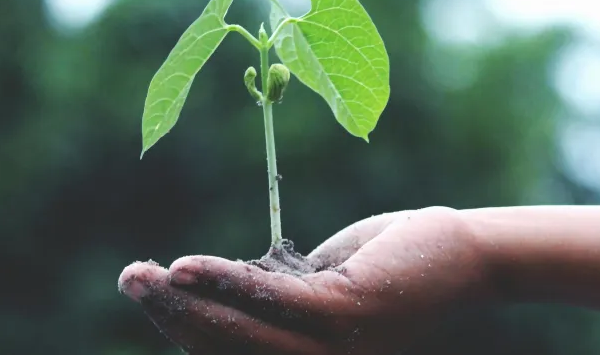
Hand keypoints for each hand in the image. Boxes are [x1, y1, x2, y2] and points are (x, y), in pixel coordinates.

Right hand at [117, 207, 496, 353]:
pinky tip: (185, 268)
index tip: (153, 294)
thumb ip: (282, 294)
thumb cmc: (399, 263)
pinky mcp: (348, 314)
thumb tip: (227, 286)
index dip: (186, 328)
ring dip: (184, 303)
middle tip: (129, 279)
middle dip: (171, 317)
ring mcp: (335, 349)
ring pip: (241, 332)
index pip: (235, 354)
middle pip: (227, 350)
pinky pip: (272, 302)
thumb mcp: (326, 282)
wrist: (470, 255)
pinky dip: (224, 284)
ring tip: (141, 275)